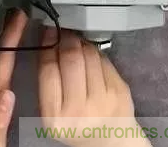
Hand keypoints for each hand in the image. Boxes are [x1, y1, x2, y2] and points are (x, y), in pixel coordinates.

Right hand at [39, 29, 149, 145]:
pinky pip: (104, 59)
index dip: (47, 46)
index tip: (48, 33)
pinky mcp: (120, 90)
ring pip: (89, 53)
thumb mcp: (54, 111)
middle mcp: (80, 111)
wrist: (109, 141)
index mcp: (56, 117)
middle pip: (71, 58)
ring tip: (76, 42)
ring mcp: (103, 100)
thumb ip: (49, 82)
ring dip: (81, 42)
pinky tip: (90, 55)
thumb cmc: (76, 123)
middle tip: (63, 32)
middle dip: (66, 38)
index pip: (48, 71)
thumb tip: (49, 39)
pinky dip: (95, 51)